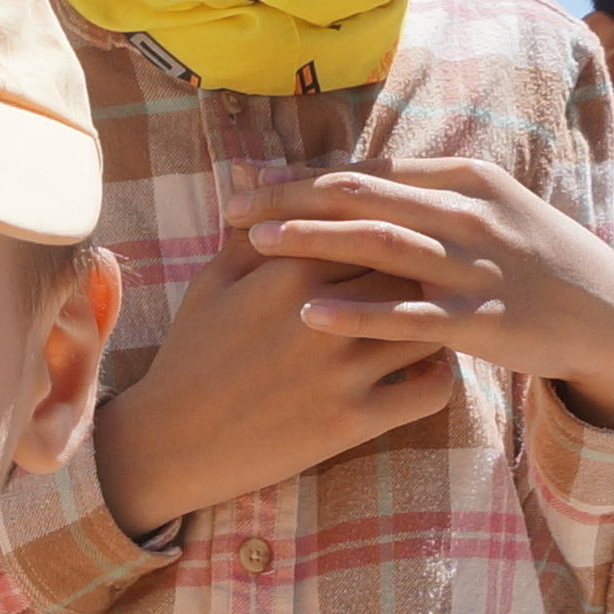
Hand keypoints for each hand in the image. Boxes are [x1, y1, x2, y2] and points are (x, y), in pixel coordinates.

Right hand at [91, 235, 453, 535]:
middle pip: (408, 267)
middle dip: (425, 268)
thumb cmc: (192, 354)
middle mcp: (325, 313)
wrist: (172, 443)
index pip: (370, 223)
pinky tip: (427, 367)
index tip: (402, 234)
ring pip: (429, 324)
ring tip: (438, 316)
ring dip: (439, 318)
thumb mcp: (213, 282)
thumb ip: (250, 229)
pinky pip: (430, 390)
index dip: (393, 225)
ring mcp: (343, 369)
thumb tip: (262, 171)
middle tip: (438, 272)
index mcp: (291, 267)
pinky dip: (441, 376)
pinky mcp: (355, 420)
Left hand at [241, 160, 613, 430]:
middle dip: (291, 198)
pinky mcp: (480, 318)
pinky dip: (355, 312)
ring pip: (380, 244)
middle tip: (231, 207)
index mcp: (463, 182)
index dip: (303, 178)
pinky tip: (307, 314)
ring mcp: (475, 265)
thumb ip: (428, 202)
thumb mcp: (486, 216)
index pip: (369, 172)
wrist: (608, 314)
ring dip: (313, 239)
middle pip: (363, 195)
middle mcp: (466, 213)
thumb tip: (357, 191)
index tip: (250, 186)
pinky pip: (408, 314)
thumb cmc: (535, 265)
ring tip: (255, 242)